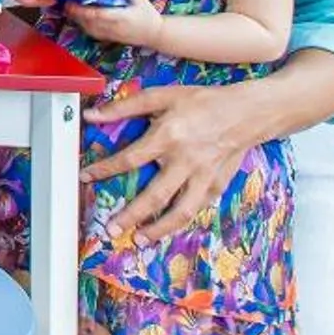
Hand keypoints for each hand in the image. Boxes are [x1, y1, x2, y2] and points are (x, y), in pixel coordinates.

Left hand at [69, 0, 164, 48]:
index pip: (98, 15)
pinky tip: (79, 17)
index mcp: (121, 17)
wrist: (154, 34)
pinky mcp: (109, 39)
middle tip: (66, 2)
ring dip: (77, 19)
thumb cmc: (147, 14)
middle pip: (89, 22)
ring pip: (88, 29)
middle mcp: (113, 28)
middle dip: (75, 13)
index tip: (73, 1)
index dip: (83, 10)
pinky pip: (92, 33)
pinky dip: (83, 25)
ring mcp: (110, 35)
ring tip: (70, 8)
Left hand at [83, 78, 259, 240]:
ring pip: (181, 211)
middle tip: (112, 229)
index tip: (86, 177)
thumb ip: (125, 106)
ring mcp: (204, 176)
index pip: (129, 158)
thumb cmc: (203, 102)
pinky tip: (168, 227)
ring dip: (159, 230)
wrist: (247, 112)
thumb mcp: (162, 95)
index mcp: (169, 136)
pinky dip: (182, 221)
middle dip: (131, 215)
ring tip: (140, 239)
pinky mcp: (217, 185)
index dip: (104, 169)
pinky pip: (197, 209)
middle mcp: (186, 160)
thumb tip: (93, 116)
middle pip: (155, 196)